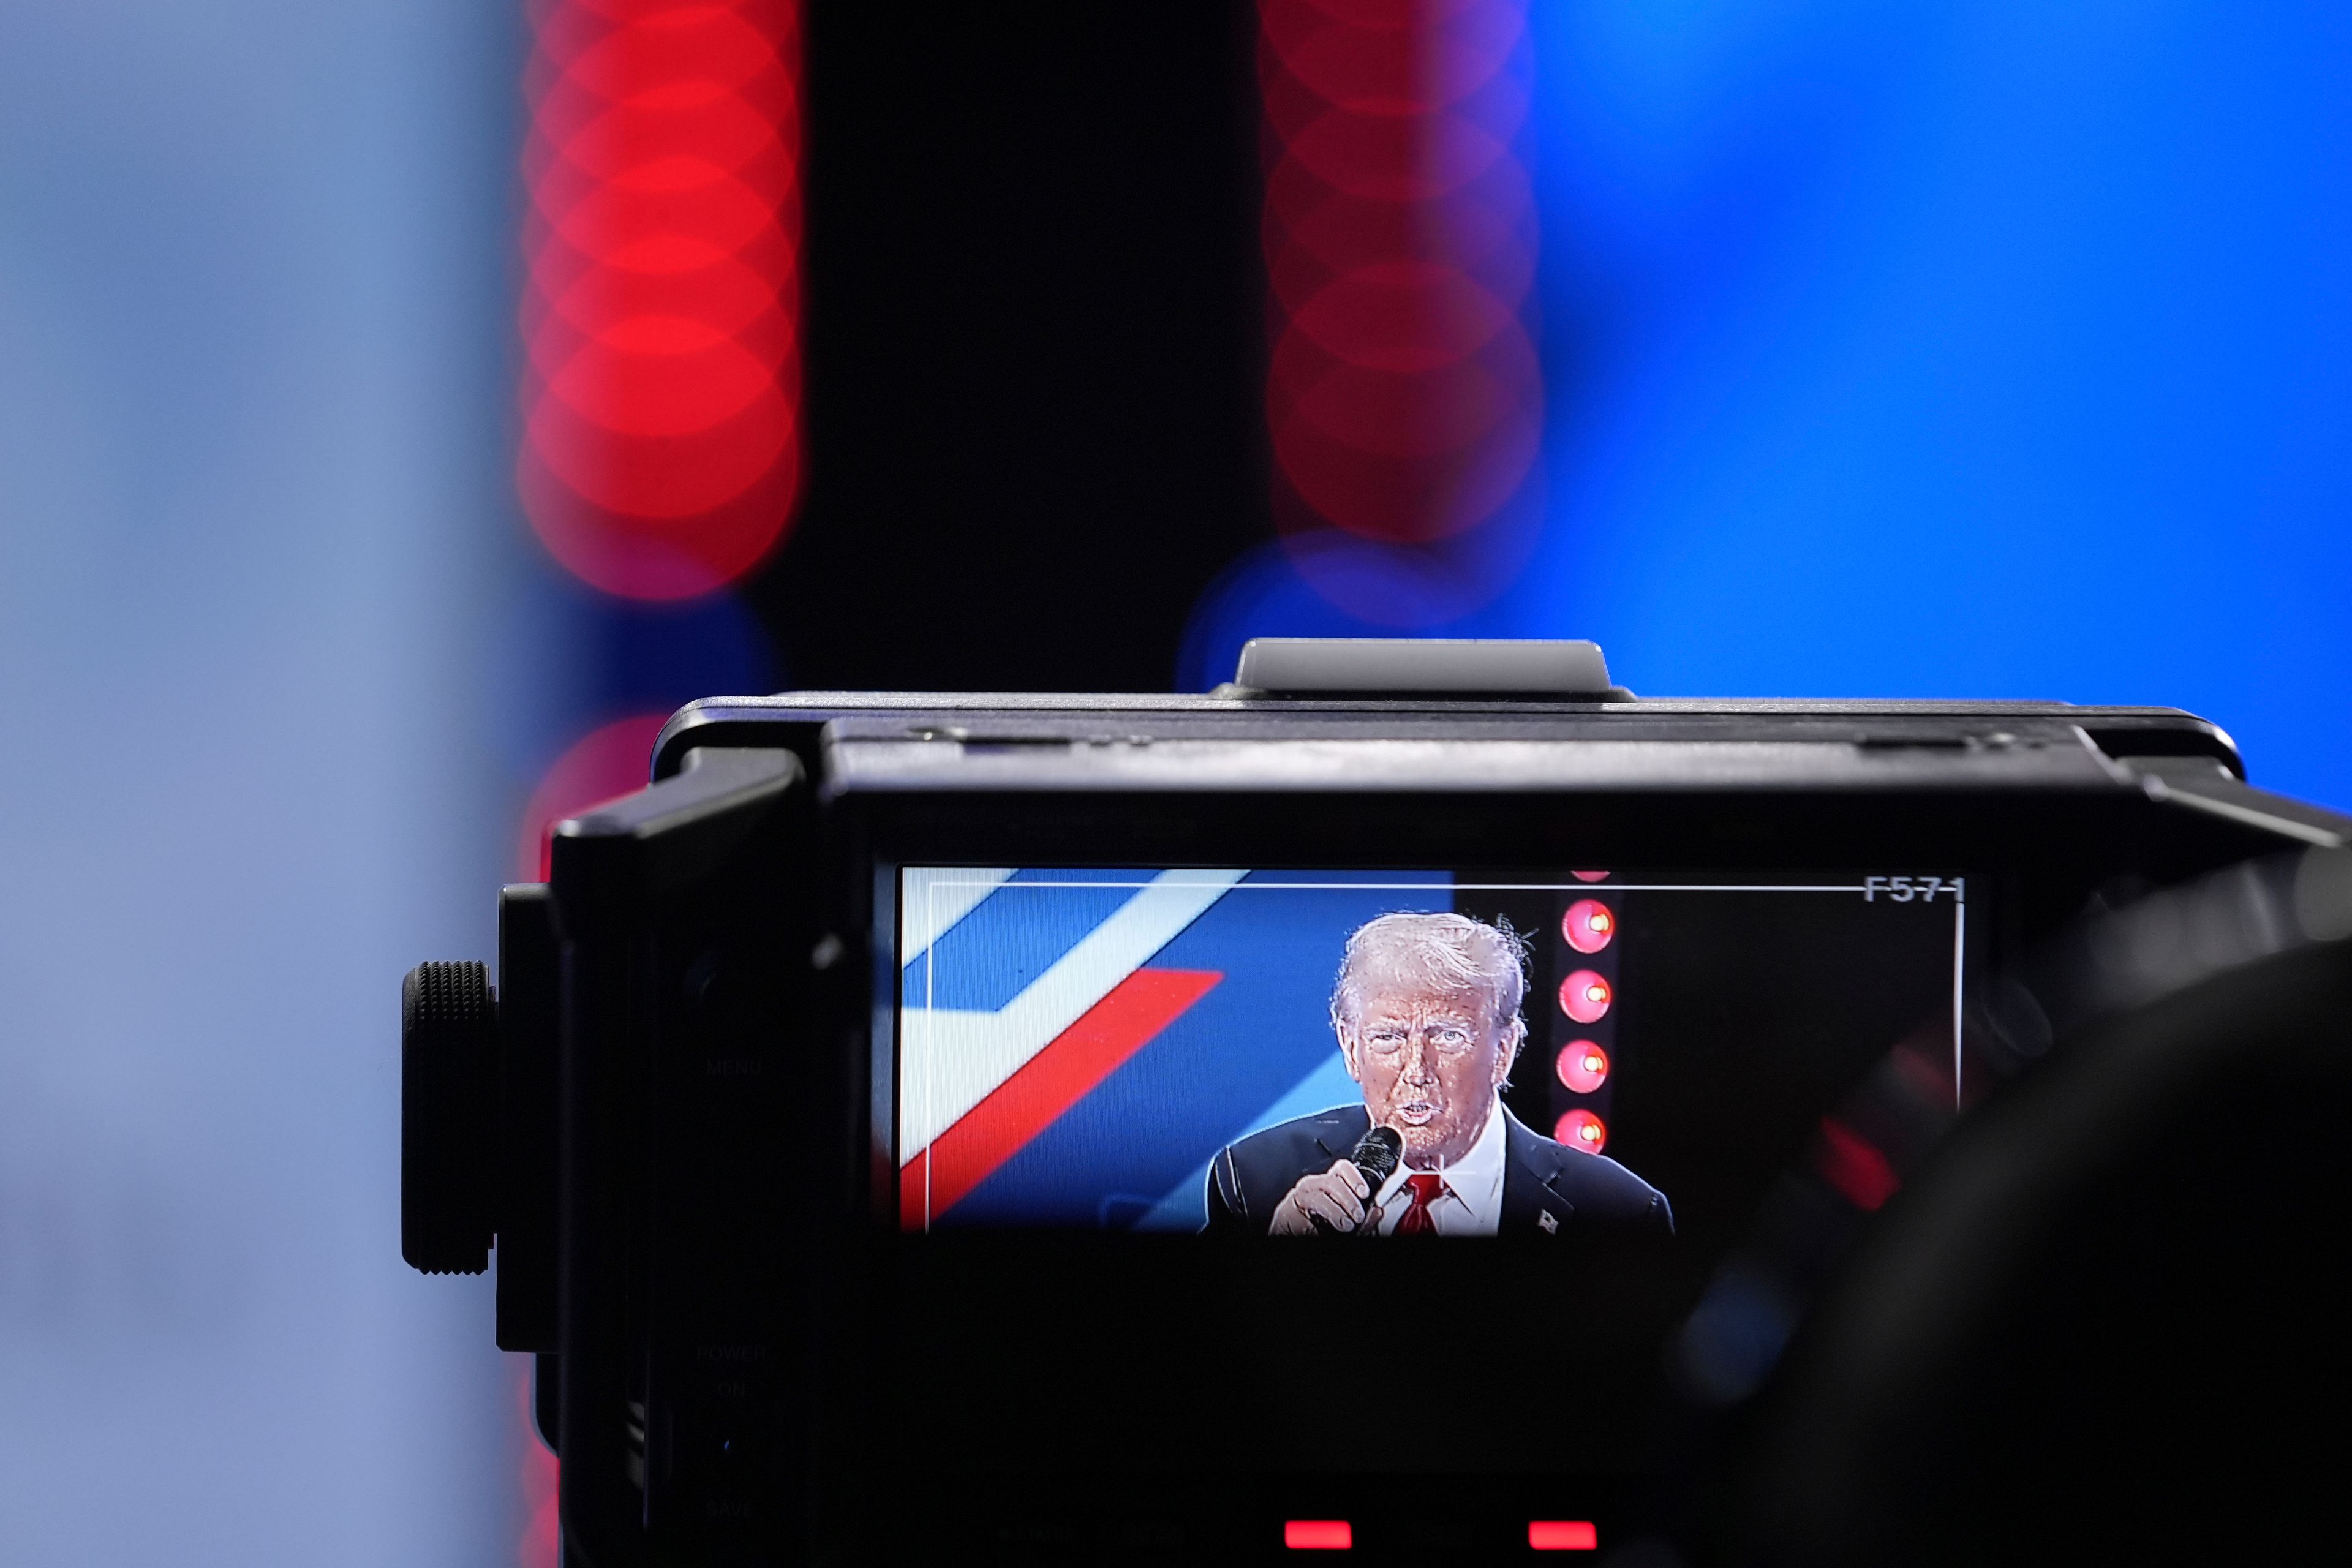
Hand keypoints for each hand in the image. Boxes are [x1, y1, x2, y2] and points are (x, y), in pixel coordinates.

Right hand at [1268, 1159, 1385, 1235]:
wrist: (1292, 1236)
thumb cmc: (1319, 1228)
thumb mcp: (1346, 1223)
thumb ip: (1362, 1220)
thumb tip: (1378, 1212)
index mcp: (1328, 1185)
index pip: (1341, 1168)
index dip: (1354, 1177)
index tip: (1364, 1193)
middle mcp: (1314, 1186)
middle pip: (1332, 1180)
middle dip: (1349, 1198)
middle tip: (1357, 1215)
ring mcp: (1300, 1195)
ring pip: (1320, 1192)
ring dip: (1337, 1210)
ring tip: (1345, 1225)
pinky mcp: (1288, 1208)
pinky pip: (1306, 1208)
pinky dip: (1321, 1219)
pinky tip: (1325, 1227)